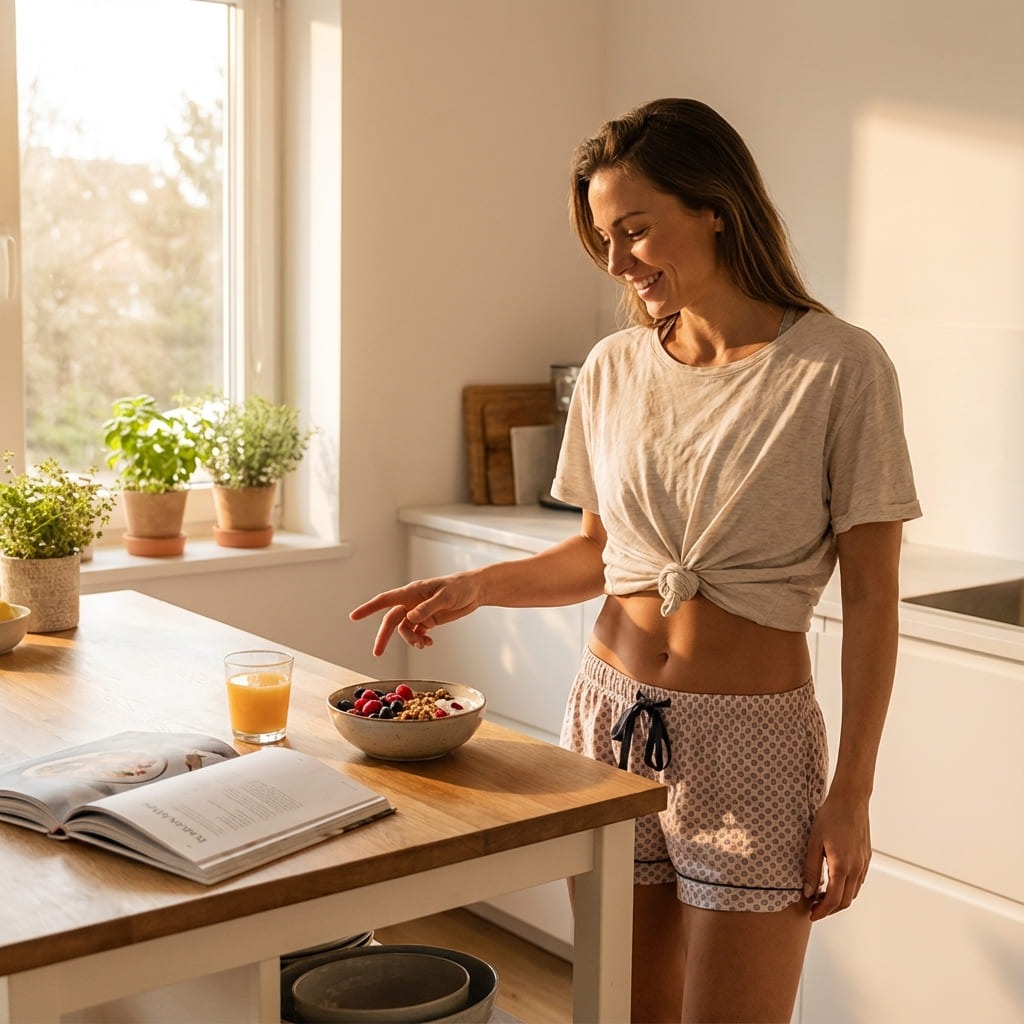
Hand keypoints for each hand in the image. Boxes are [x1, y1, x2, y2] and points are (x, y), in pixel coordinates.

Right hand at [349, 572, 483, 656]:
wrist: (475, 591)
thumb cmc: (460, 587)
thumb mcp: (445, 597)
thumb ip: (427, 608)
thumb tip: (410, 618)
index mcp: (412, 592)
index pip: (386, 600)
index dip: (369, 608)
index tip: (354, 616)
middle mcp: (412, 602)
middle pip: (391, 620)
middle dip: (384, 637)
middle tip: (377, 653)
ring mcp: (419, 612)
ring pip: (405, 630)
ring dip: (411, 640)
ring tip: (424, 644)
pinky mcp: (428, 620)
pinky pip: (417, 633)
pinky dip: (420, 641)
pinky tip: (429, 643)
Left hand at [801, 791, 871, 920]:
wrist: (850, 800)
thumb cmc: (830, 817)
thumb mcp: (813, 842)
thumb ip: (810, 869)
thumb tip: (808, 892)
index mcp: (841, 866)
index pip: (833, 900)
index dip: (822, 911)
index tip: (812, 915)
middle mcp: (856, 868)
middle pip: (845, 901)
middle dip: (830, 909)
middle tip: (814, 908)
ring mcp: (863, 863)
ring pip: (853, 892)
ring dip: (839, 900)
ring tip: (821, 896)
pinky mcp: (866, 857)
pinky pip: (858, 881)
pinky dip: (847, 888)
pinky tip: (834, 882)